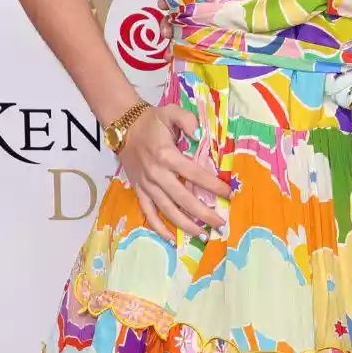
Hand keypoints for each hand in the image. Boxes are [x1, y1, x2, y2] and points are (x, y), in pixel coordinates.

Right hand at [117, 104, 230, 237]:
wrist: (122, 126)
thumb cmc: (151, 120)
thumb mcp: (171, 112)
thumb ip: (188, 120)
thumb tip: (201, 135)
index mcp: (166, 155)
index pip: (195, 174)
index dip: (213, 185)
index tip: (229, 193)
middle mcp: (156, 174)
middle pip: (183, 199)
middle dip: (203, 214)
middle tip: (221, 224)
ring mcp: (147, 185)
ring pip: (167, 211)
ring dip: (186, 225)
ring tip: (204, 236)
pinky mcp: (139, 191)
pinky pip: (149, 214)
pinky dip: (159, 229)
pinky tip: (173, 240)